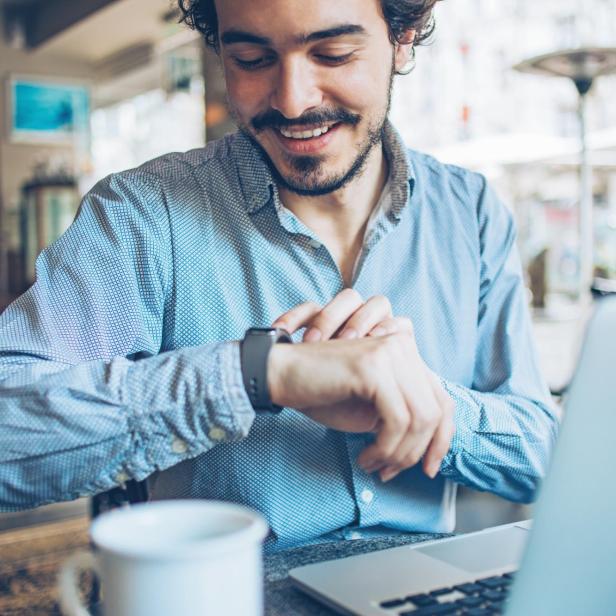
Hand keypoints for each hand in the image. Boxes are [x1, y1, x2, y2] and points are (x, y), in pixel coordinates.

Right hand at [270, 291, 455, 481]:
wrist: (282, 374)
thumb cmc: (322, 392)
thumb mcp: (371, 407)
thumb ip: (402, 416)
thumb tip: (428, 448)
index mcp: (406, 354)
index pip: (443, 400)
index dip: (442, 440)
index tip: (428, 468)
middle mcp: (403, 346)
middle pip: (435, 412)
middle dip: (415, 452)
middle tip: (389, 472)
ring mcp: (390, 352)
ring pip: (419, 419)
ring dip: (398, 454)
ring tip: (373, 465)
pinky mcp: (373, 367)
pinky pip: (397, 420)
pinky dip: (385, 447)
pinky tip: (365, 455)